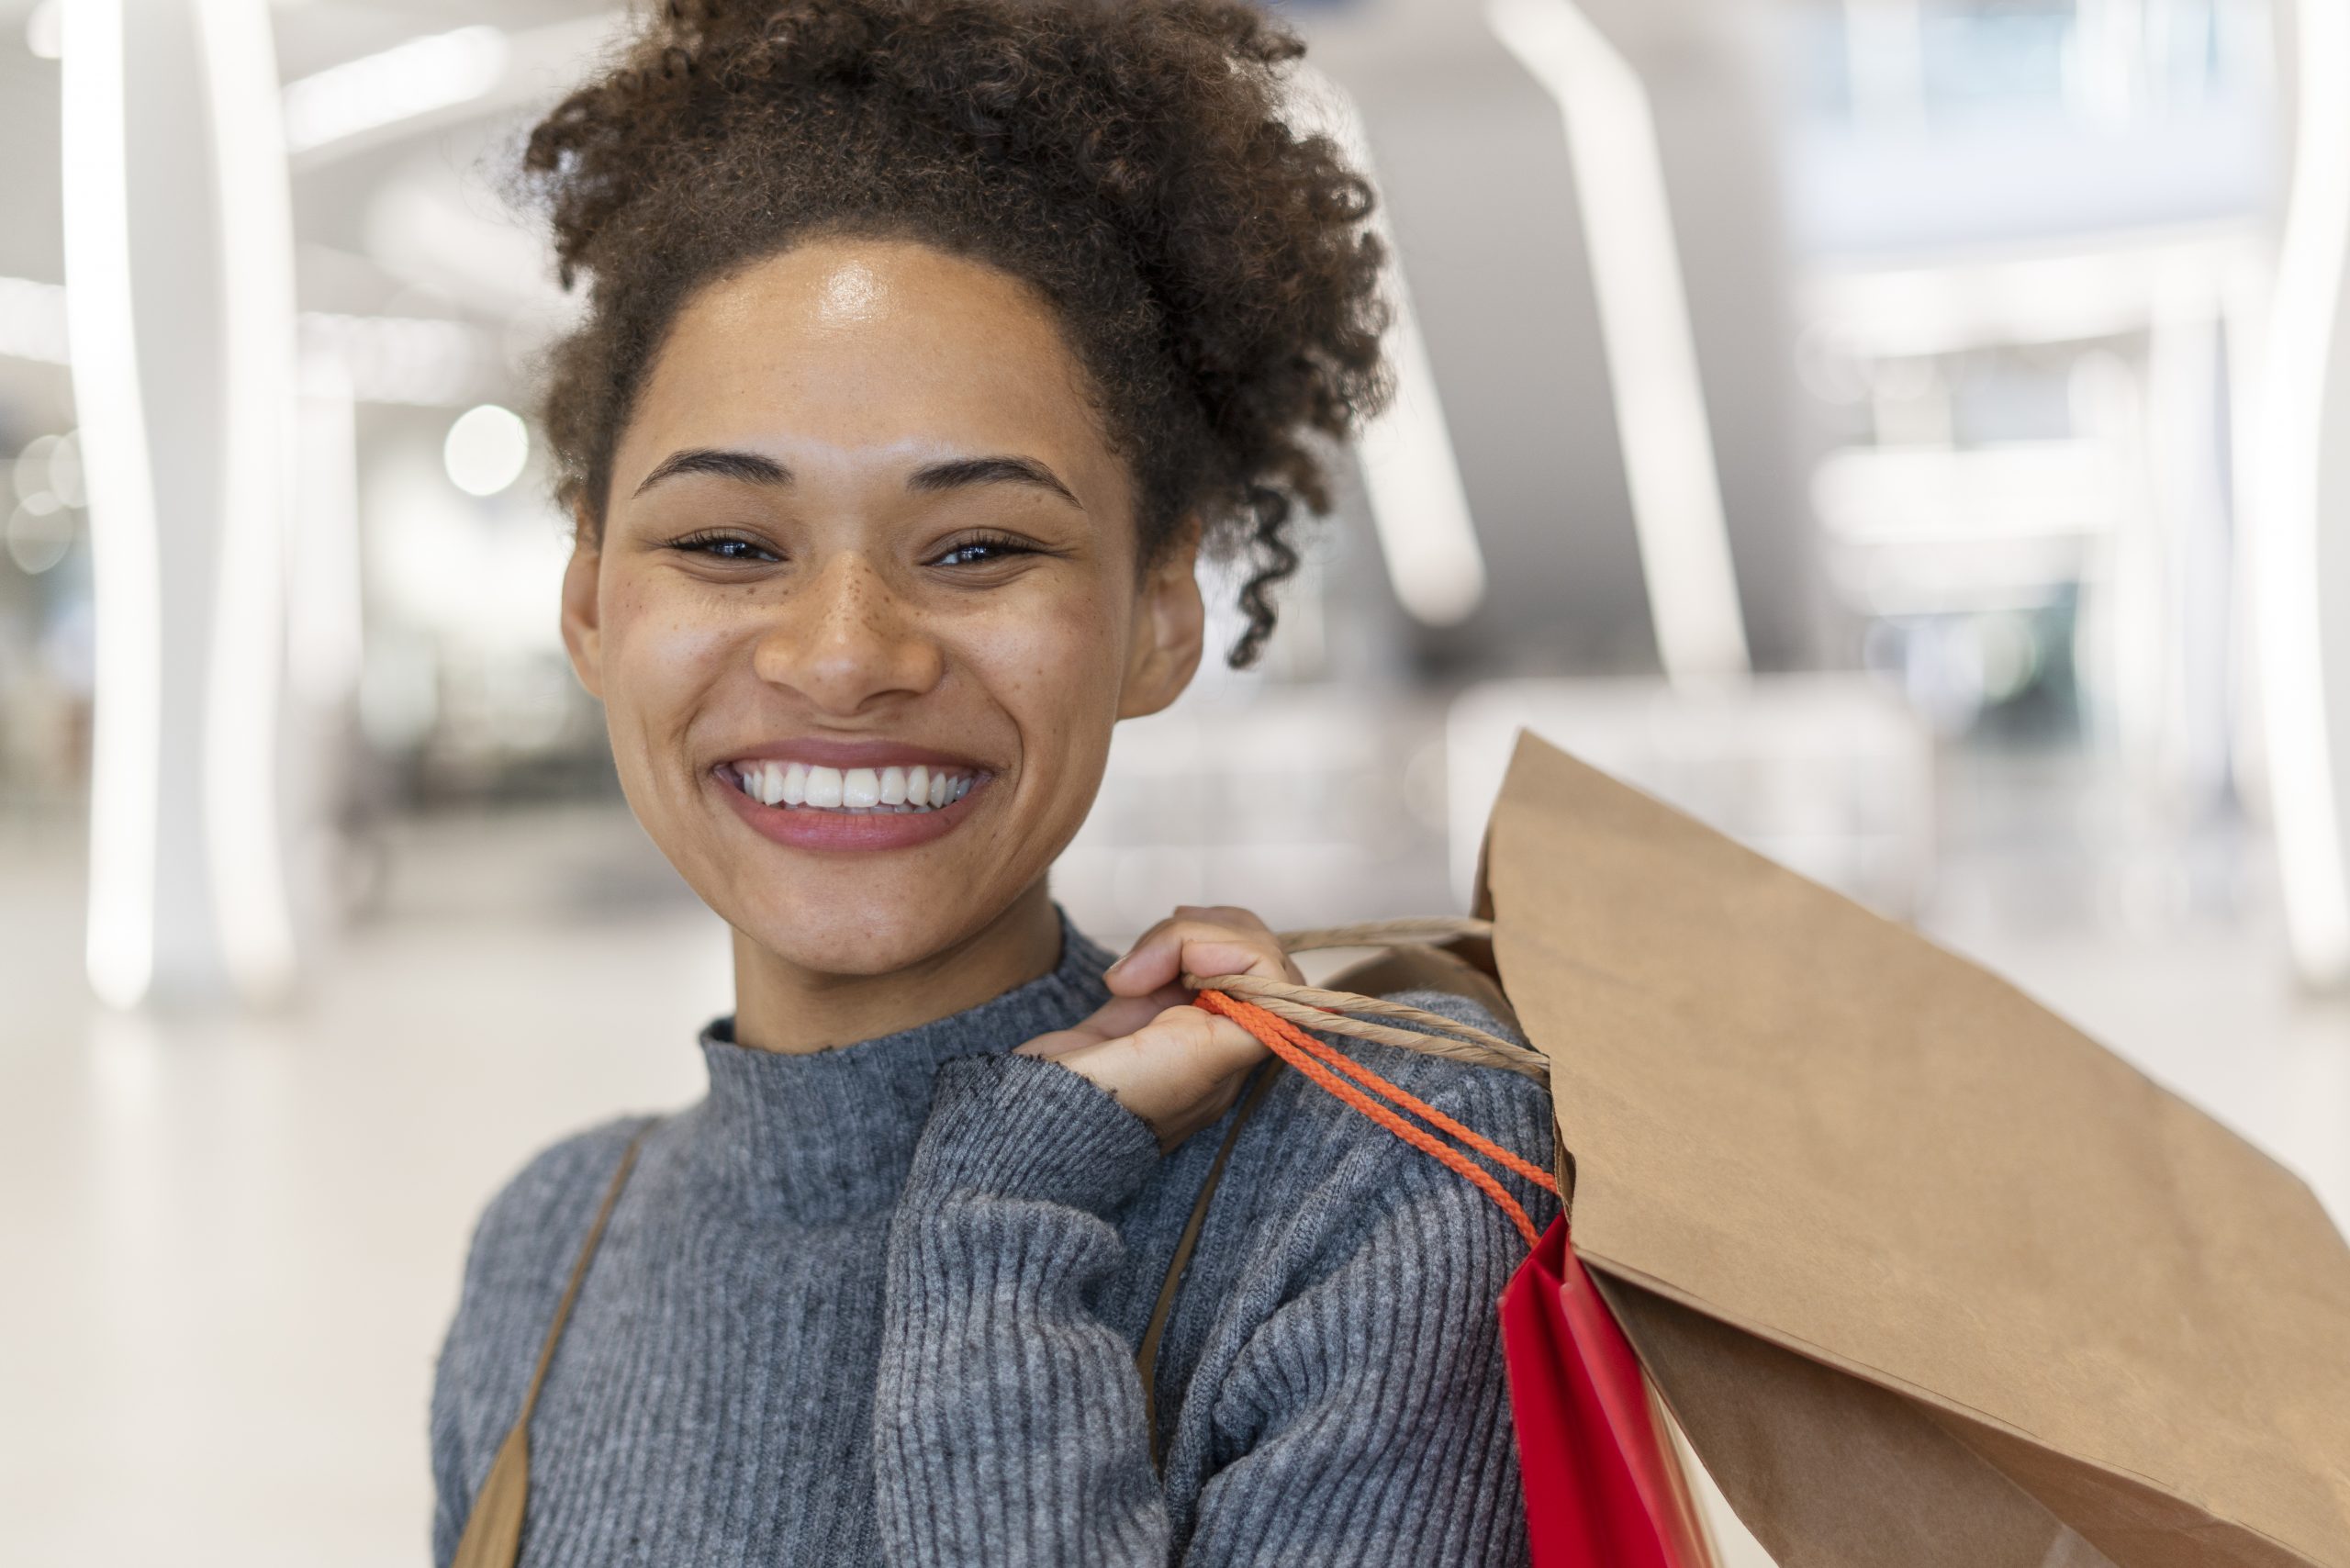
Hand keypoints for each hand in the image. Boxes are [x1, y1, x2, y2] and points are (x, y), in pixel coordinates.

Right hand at [1015, 906, 1304, 1150]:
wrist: (1028, 1125)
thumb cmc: (1109, 1106)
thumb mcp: (1190, 1067)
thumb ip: (1244, 1025)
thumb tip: (1263, 977)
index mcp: (1234, 1057)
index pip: (1275, 979)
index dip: (1237, 952)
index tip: (1190, 962)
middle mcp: (1215, 1038)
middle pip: (1249, 955)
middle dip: (1204, 935)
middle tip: (1150, 959)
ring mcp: (1177, 1020)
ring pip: (1213, 947)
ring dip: (1175, 939)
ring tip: (1130, 971)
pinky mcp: (1140, 1009)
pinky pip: (1171, 959)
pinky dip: (1154, 949)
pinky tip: (1124, 972)